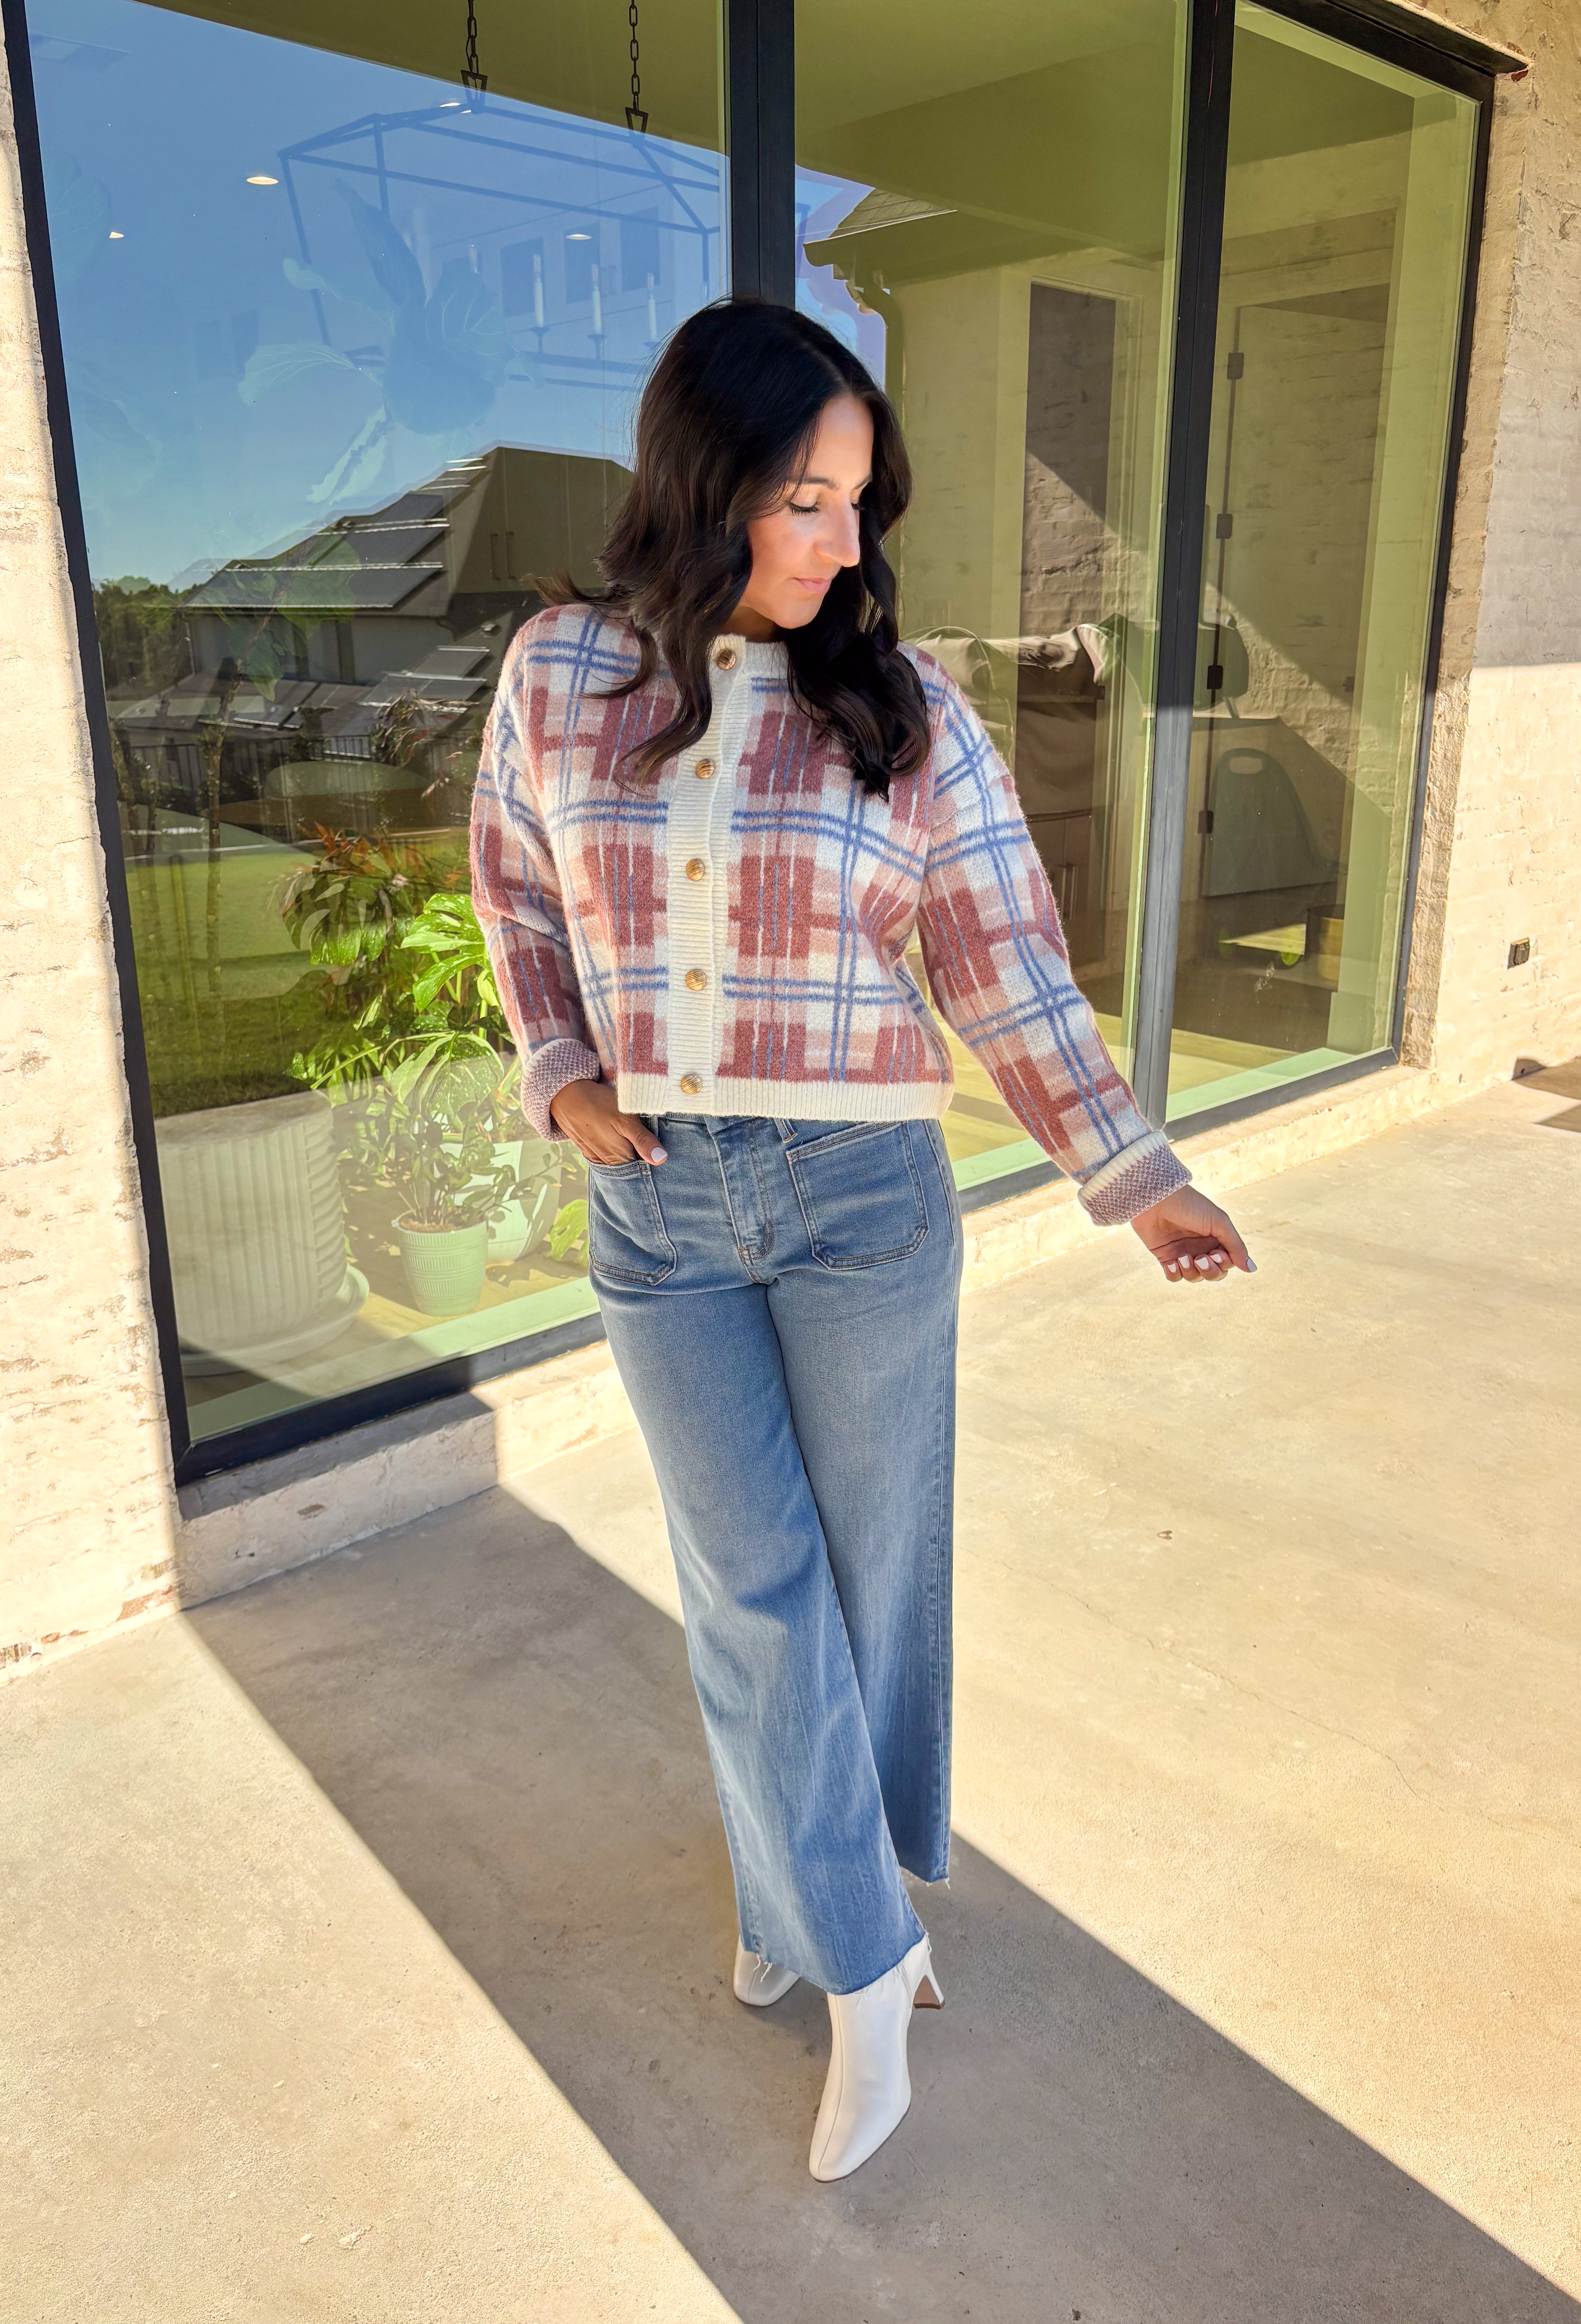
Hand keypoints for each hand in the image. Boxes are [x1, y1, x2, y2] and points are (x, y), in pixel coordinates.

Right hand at [549, 1079, 666, 1167]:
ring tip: (636, 1142)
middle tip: (653, 1145)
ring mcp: (597, 1157)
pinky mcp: (589, 1149)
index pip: (644, 1169)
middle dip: (643, 1160)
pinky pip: (607, 1157)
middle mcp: (608, 1163)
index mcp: (620, 1158)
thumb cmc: (598, 1103)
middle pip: (632, 1167)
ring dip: (629, 1155)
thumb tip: (661, 1160)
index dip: (654, 1161)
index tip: (663, 1153)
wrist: (565, 1095)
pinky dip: (616, 1152)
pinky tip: (619, 1142)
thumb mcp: (625, 1118)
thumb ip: (642, 1140)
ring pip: (620, 1163)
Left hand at [1130, 1185, 1254, 1283]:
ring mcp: (1183, 1253)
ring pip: (1194, 1277)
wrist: (1156, 1198)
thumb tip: (1252, 1269)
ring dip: (1191, 1273)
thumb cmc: (1190, 1205)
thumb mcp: (1219, 1222)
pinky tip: (1171, 1263)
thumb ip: (1236, 1246)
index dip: (1224, 1264)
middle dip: (1210, 1272)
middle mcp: (1201, 1247)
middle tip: (1200, 1259)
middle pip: (1213, 1274)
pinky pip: (1174, 1277)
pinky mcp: (1165, 1257)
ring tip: (1183, 1258)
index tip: (1216, 1253)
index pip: (1228, 1263)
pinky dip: (1174, 1274)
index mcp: (1216, 1238)